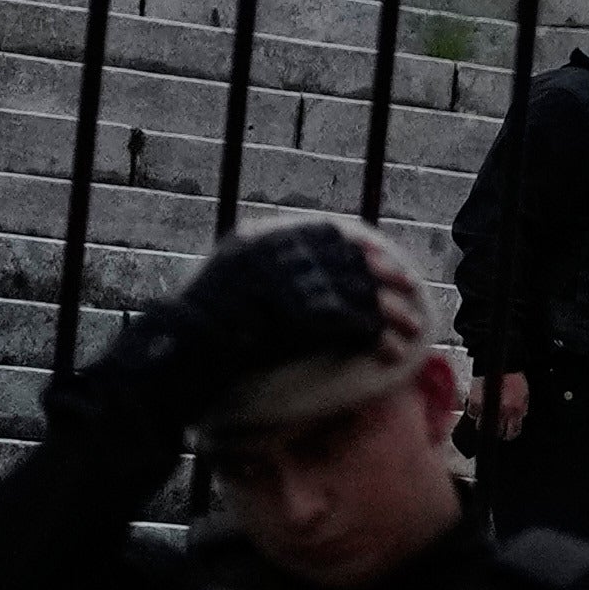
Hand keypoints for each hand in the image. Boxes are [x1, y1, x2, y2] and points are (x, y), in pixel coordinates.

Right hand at [167, 222, 391, 387]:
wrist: (177, 355)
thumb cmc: (200, 327)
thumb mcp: (230, 277)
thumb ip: (266, 264)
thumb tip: (309, 261)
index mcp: (260, 240)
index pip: (327, 234)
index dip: (361, 248)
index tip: (385, 259)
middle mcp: (273, 254)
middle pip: (347, 258)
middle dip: (383, 275)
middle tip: (410, 288)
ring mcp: (283, 282)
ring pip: (355, 290)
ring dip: (387, 310)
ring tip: (411, 327)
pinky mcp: (293, 316)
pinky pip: (349, 324)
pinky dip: (373, 338)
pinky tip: (389, 351)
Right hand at [480, 370, 530, 439]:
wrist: (502, 363)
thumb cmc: (513, 377)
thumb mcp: (524, 396)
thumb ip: (520, 410)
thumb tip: (517, 419)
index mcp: (517, 410)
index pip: (513, 432)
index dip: (509, 434)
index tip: (507, 433)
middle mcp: (503, 411)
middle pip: (497, 432)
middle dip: (497, 431)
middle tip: (495, 427)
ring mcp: (488, 407)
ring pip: (482, 425)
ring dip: (483, 423)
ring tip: (485, 417)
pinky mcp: (475, 402)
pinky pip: (472, 414)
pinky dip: (474, 412)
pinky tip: (478, 407)